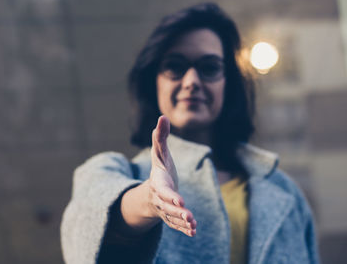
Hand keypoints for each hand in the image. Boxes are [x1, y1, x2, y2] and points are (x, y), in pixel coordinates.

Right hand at [148, 116, 196, 236]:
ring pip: (172, 218)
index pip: (163, 190)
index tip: (180, 200)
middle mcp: (160, 197)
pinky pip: (176, 224)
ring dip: (182, 221)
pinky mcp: (171, 216)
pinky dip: (183, 228)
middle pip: (167, 206)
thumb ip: (161, 137)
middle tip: (188, 215)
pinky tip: (194, 231)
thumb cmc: (160, 169)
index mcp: (158, 182)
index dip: (170, 195)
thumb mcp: (160, 153)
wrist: (152, 190)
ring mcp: (164, 209)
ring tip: (193, 225)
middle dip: (177, 212)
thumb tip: (162, 116)